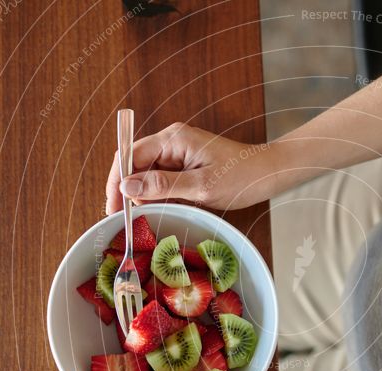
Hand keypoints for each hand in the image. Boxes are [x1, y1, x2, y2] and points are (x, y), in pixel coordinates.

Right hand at [105, 122, 281, 213]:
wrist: (268, 174)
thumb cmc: (242, 178)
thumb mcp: (202, 186)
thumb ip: (164, 186)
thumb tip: (127, 187)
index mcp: (173, 139)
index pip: (130, 155)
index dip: (116, 181)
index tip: (112, 207)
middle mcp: (171, 142)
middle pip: (134, 164)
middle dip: (124, 190)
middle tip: (120, 219)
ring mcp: (178, 153)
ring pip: (146, 173)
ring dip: (139, 195)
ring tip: (134, 219)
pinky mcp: (185, 165)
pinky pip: (161, 179)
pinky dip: (155, 196)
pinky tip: (153, 212)